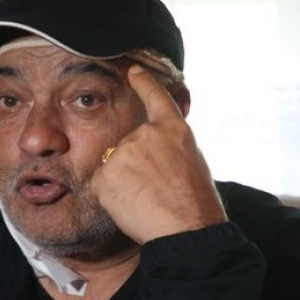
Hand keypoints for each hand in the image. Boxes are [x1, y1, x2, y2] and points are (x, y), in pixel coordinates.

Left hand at [91, 65, 226, 243]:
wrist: (185, 229)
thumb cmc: (196, 203)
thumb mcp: (192, 162)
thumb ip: (168, 148)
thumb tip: (153, 152)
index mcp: (174, 129)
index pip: (156, 97)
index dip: (143, 82)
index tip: (133, 70)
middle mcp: (146, 134)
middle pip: (130, 146)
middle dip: (137, 166)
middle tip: (157, 189)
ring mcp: (123, 153)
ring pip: (115, 166)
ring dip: (125, 182)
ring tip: (148, 200)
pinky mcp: (105, 174)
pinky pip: (103, 184)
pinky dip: (113, 196)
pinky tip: (132, 206)